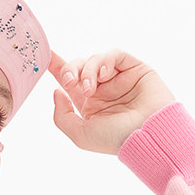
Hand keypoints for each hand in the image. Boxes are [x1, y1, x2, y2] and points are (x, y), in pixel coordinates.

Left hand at [50, 49, 176, 154]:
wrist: (149, 135)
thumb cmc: (117, 140)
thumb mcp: (81, 135)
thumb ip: (62, 116)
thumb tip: (57, 92)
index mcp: (90, 104)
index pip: (70, 81)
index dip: (57, 67)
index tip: (45, 56)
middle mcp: (104, 90)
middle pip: (79, 67)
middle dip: (69, 70)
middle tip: (70, 82)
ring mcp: (119, 78)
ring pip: (95, 60)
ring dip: (87, 70)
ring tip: (90, 88)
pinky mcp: (135, 69)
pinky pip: (116, 55)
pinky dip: (105, 61)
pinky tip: (104, 75)